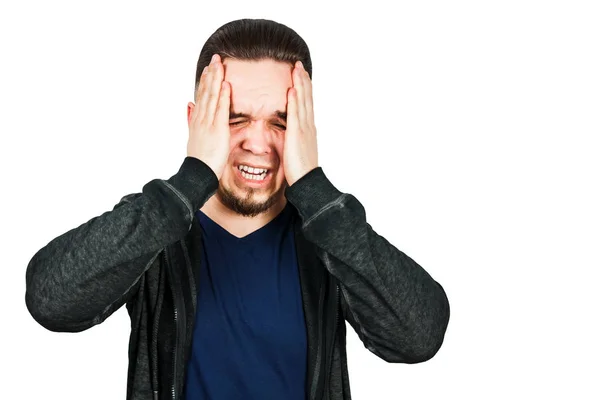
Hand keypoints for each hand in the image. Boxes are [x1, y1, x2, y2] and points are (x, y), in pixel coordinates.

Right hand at [187, 54, 230, 178]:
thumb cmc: (199, 160)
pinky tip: (226, 84)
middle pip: (205, 92)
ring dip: (216, 79)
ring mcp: (208, 124)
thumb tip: (188, 105)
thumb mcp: (193, 136)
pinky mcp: (217, 130)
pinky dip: (223, 96)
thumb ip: (190, 119)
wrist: (197, 174)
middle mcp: (200, 119)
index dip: (205, 80)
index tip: (209, 67)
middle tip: (215, 58)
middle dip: (211, 74)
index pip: (201, 96)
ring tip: (220, 64)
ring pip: (212, 97)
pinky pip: (221, 110)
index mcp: (196, 120)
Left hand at [283, 61, 318, 185]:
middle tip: (298, 64)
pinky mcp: (297, 135)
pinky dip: (294, 101)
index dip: (304, 87)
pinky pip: (295, 115)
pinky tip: (292, 90)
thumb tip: (292, 132)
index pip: (306, 103)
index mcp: (307, 128)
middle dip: (302, 80)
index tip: (300, 73)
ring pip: (302, 102)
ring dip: (299, 84)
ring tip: (296, 69)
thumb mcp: (298, 149)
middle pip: (306, 98)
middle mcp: (308, 125)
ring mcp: (304, 129)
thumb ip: (295, 138)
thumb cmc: (301, 169)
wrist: (307, 182)